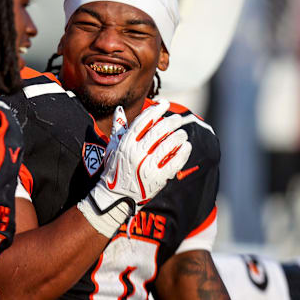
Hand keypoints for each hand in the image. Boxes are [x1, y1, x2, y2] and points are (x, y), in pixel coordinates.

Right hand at [78, 100, 192, 236]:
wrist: (115, 197)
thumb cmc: (114, 169)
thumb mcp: (113, 147)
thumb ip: (119, 128)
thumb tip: (119, 110)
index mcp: (125, 143)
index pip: (143, 121)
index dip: (155, 110)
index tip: (164, 103)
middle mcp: (136, 153)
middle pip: (158, 131)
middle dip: (171, 122)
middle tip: (178, 119)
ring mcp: (147, 166)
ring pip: (168, 145)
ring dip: (179, 136)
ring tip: (182, 134)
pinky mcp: (157, 179)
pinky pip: (174, 162)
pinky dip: (183, 153)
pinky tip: (186, 147)